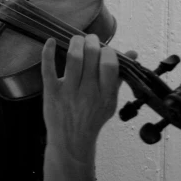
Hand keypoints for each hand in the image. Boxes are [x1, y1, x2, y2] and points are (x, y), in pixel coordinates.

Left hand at [40, 35, 125, 157]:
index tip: (105, 49)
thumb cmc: (92, 118)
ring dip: (75, 42)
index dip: (108, 51)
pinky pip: (48, 69)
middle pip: (91, 57)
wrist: (71, 142)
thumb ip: (118, 76)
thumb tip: (132, 53)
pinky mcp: (51, 93)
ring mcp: (69, 93)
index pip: (110, 64)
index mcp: (106, 95)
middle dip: (91, 41)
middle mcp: (88, 93)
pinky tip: (51, 41)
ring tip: (77, 39)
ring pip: (73, 58)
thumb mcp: (110, 101)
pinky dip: (48, 52)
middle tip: (90, 39)